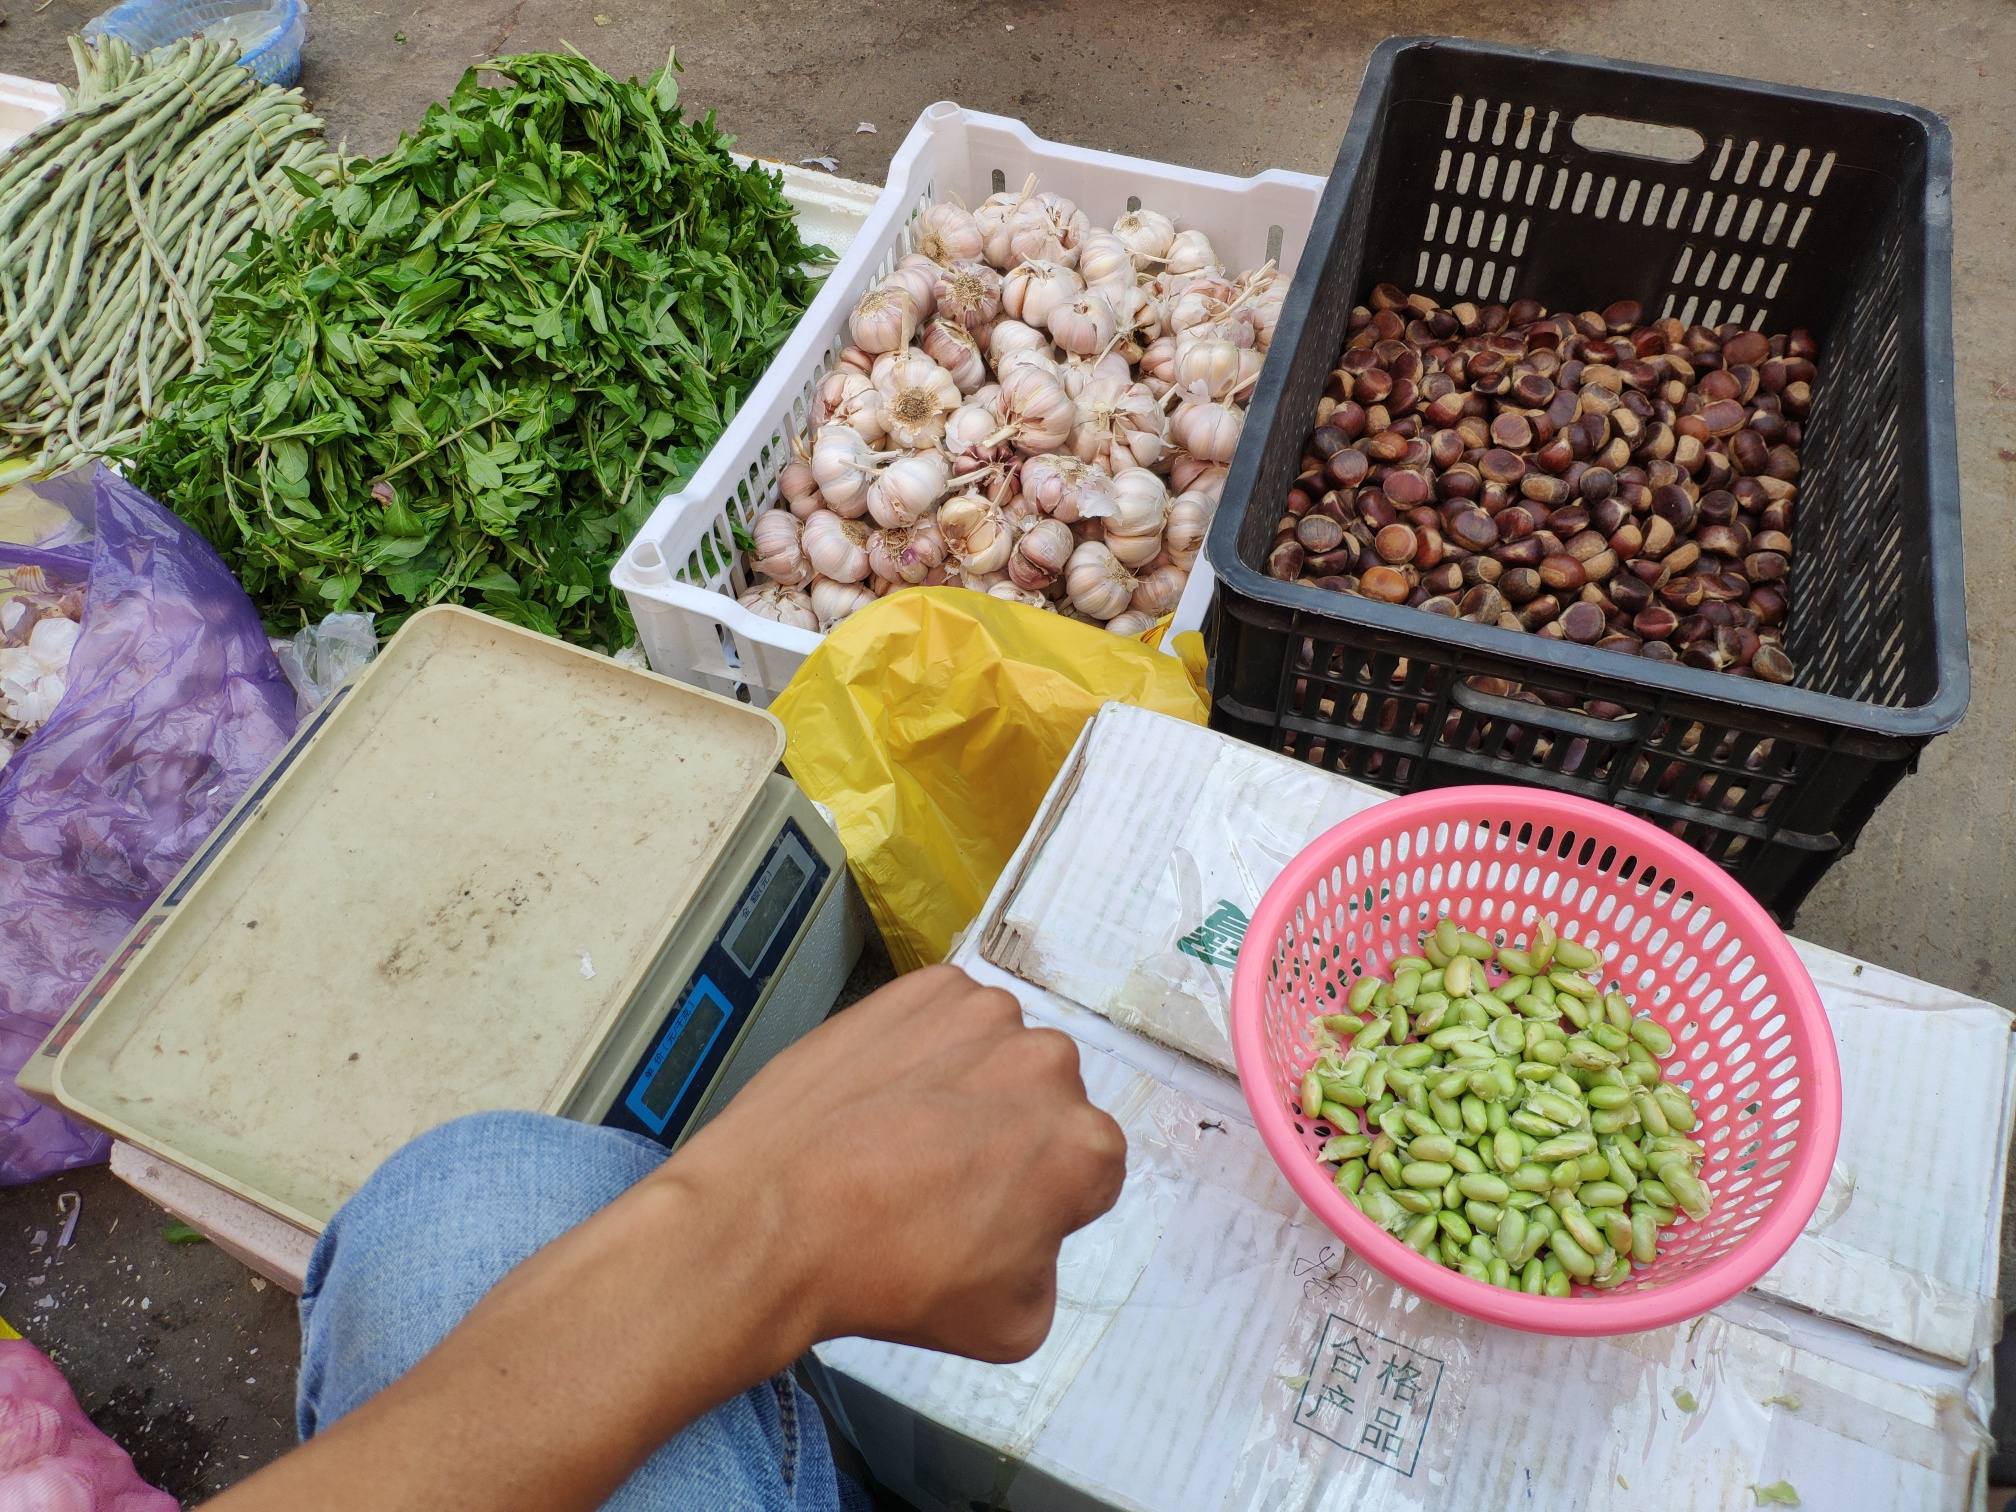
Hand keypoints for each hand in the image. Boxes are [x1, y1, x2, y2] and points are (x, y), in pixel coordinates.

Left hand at [671, 965, 1126, 1362]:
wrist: (773, 1217)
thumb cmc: (888, 1275)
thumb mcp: (1012, 1325)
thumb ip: (1051, 1264)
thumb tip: (1029, 1226)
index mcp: (1085, 1147)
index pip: (1091, 1171)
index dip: (1043, 1200)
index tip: (994, 1215)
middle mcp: (1048, 1064)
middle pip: (1045, 1102)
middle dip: (1010, 1133)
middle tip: (942, 1178)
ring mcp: (982, 1015)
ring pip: (995, 1053)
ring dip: (967, 1083)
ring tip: (900, 1136)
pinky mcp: (921, 989)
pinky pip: (943, 1016)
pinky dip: (922, 1046)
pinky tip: (878, 1097)